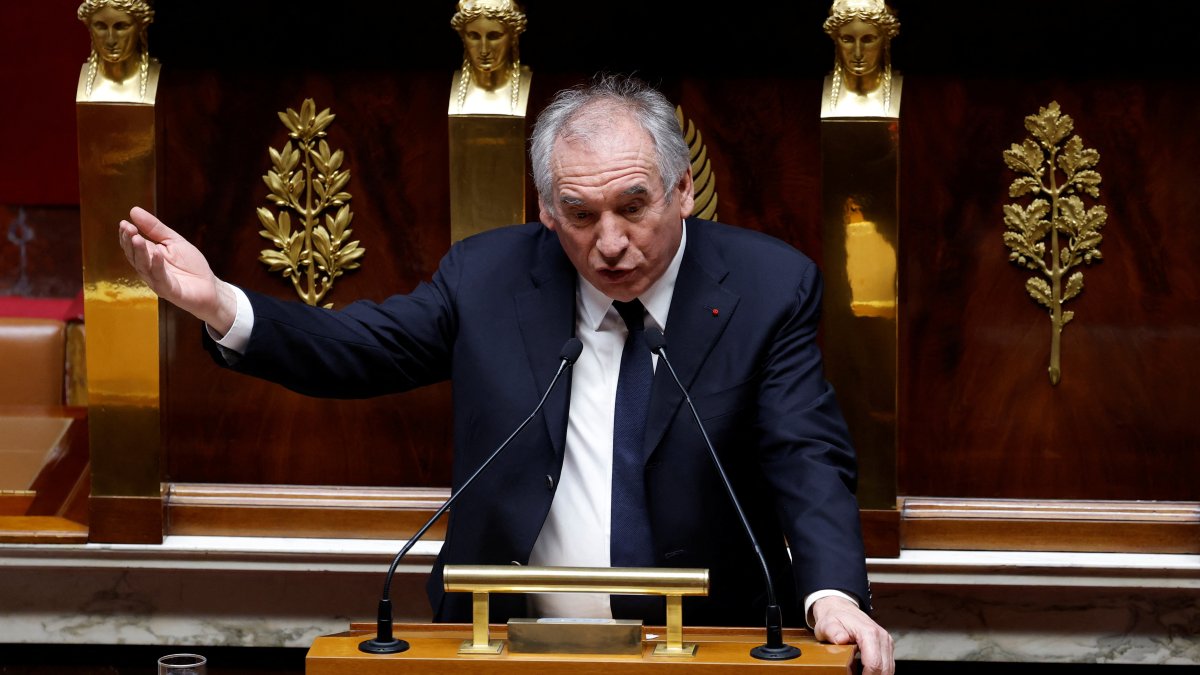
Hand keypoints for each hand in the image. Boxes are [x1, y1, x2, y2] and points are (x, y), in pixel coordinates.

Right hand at [118, 206, 236, 334]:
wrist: (211, 287)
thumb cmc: (191, 265)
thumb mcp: (174, 241)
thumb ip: (155, 228)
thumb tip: (133, 210)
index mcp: (149, 257)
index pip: (132, 246)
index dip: (126, 235)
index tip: (124, 223)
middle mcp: (149, 270)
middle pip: (134, 257)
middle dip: (130, 242)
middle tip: (128, 228)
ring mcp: (158, 281)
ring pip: (144, 267)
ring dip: (140, 252)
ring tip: (137, 238)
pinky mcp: (170, 291)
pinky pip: (161, 278)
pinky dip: (158, 265)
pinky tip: (157, 253)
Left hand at [812, 595, 893, 674]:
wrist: (841, 609)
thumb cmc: (834, 618)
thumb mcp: (827, 624)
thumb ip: (833, 632)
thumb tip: (841, 639)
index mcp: (869, 632)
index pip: (874, 663)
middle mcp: (882, 637)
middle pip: (884, 669)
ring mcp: (886, 641)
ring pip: (889, 669)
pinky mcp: (887, 646)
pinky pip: (888, 665)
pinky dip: (879, 672)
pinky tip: (867, 673)